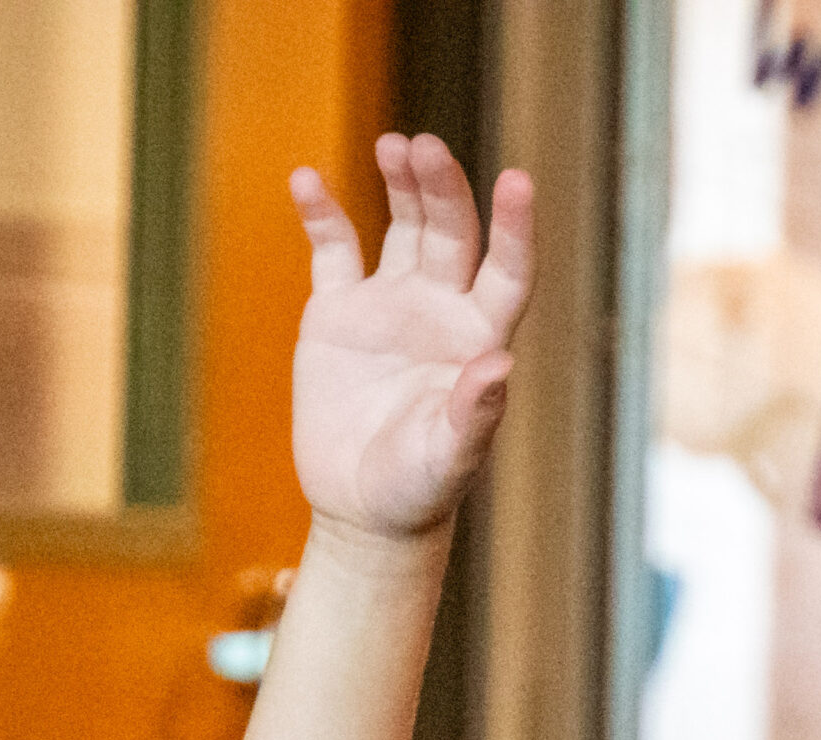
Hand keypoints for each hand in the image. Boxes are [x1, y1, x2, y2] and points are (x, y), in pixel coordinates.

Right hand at [289, 134, 533, 538]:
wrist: (361, 512)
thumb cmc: (416, 493)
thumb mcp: (448, 461)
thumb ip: (474, 416)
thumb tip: (500, 365)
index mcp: (478, 339)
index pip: (508, 270)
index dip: (515, 228)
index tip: (515, 181)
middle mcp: (441, 309)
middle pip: (451, 231)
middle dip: (441, 188)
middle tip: (423, 149)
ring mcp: (390, 305)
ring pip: (403, 224)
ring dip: (401, 182)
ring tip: (393, 146)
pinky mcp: (338, 312)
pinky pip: (334, 249)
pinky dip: (321, 213)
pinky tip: (305, 180)